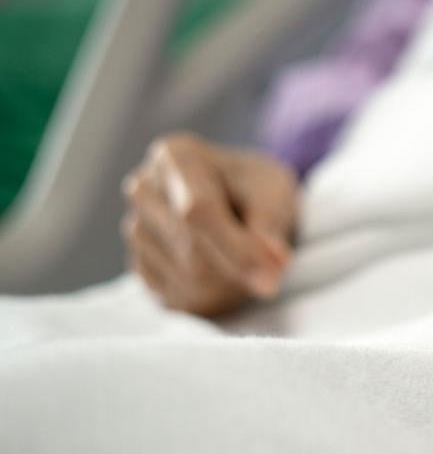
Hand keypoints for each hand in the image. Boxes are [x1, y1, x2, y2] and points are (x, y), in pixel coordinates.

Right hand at [121, 132, 297, 316]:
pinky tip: (228, 272)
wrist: (240, 201)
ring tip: (249, 259)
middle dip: (240, 268)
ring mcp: (136, 228)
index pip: (198, 211)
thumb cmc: (258, 188)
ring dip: (231, 283)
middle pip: (191, 250)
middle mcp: (145, 189)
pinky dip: (214, 296)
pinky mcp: (140, 266)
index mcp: (176, 157)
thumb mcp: (275, 192)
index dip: (238, 250)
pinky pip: (179, 296)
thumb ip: (271, 226)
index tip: (274, 278)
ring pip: (187, 278)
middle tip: (275, 266)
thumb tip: (273, 266)